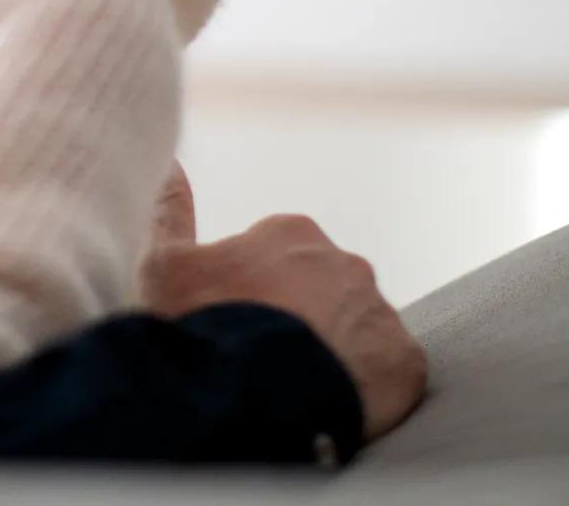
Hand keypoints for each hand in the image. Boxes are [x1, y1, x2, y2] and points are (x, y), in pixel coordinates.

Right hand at [140, 163, 427, 442]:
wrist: (248, 392)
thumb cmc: (202, 322)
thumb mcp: (165, 265)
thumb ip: (170, 212)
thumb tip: (172, 165)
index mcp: (291, 233)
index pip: (276, 260)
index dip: (252, 296)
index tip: (234, 325)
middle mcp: (345, 262)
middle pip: (321, 293)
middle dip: (299, 321)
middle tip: (265, 360)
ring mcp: (379, 311)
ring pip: (356, 332)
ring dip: (333, 353)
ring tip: (296, 388)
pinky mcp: (403, 362)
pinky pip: (389, 371)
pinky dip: (367, 387)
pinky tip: (332, 403)